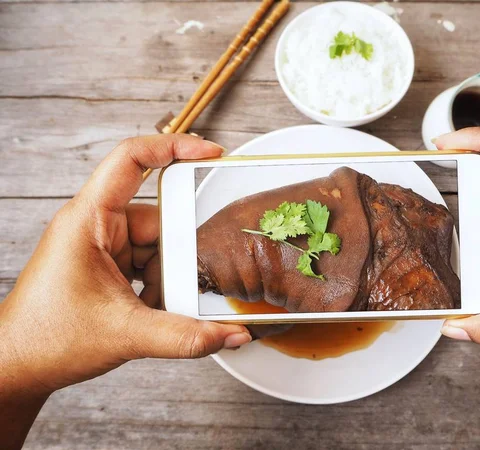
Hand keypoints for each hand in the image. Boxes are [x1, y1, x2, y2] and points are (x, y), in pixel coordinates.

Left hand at [0, 135, 251, 396]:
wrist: (17, 368)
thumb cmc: (46, 339)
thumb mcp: (126, 334)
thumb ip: (187, 336)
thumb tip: (233, 334)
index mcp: (89, 220)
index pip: (131, 160)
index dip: (174, 147)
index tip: (210, 153)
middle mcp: (96, 226)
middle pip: (158, 219)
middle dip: (180, 252)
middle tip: (194, 282)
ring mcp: (103, 246)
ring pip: (157, 246)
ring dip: (170, 276)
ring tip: (168, 305)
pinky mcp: (108, 266)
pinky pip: (148, 263)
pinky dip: (160, 285)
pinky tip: (158, 310)